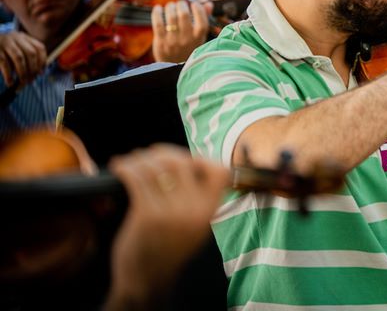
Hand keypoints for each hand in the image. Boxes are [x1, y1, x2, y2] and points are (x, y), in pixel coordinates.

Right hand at [0, 31, 46, 85]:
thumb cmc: (2, 50)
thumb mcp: (15, 48)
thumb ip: (26, 57)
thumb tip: (38, 73)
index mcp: (23, 37)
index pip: (39, 47)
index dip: (42, 61)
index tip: (41, 73)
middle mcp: (16, 37)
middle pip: (31, 53)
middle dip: (33, 69)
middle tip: (31, 81)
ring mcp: (5, 42)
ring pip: (19, 58)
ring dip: (23, 73)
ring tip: (22, 83)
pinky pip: (5, 63)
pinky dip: (9, 75)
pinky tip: (10, 82)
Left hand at [105, 144, 228, 309]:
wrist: (147, 281)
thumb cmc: (167, 249)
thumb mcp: (194, 226)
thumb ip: (196, 199)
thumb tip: (188, 162)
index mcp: (210, 211)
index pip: (219, 171)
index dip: (200, 159)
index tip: (182, 158)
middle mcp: (194, 210)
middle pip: (182, 162)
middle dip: (162, 153)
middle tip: (148, 155)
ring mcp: (171, 213)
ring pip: (156, 168)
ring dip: (139, 159)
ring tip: (130, 161)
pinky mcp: (147, 216)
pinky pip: (137, 180)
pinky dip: (125, 168)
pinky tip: (119, 167)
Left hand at [151, 0, 210, 62]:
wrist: (174, 67)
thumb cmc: (188, 48)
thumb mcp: (199, 37)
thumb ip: (204, 19)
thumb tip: (209, 3)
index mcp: (199, 38)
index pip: (201, 20)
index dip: (198, 8)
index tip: (194, 3)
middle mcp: (187, 39)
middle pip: (184, 14)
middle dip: (181, 4)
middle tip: (180, 4)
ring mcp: (173, 41)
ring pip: (171, 17)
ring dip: (170, 7)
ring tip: (170, 6)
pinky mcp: (160, 41)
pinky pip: (158, 23)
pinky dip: (157, 12)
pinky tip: (158, 8)